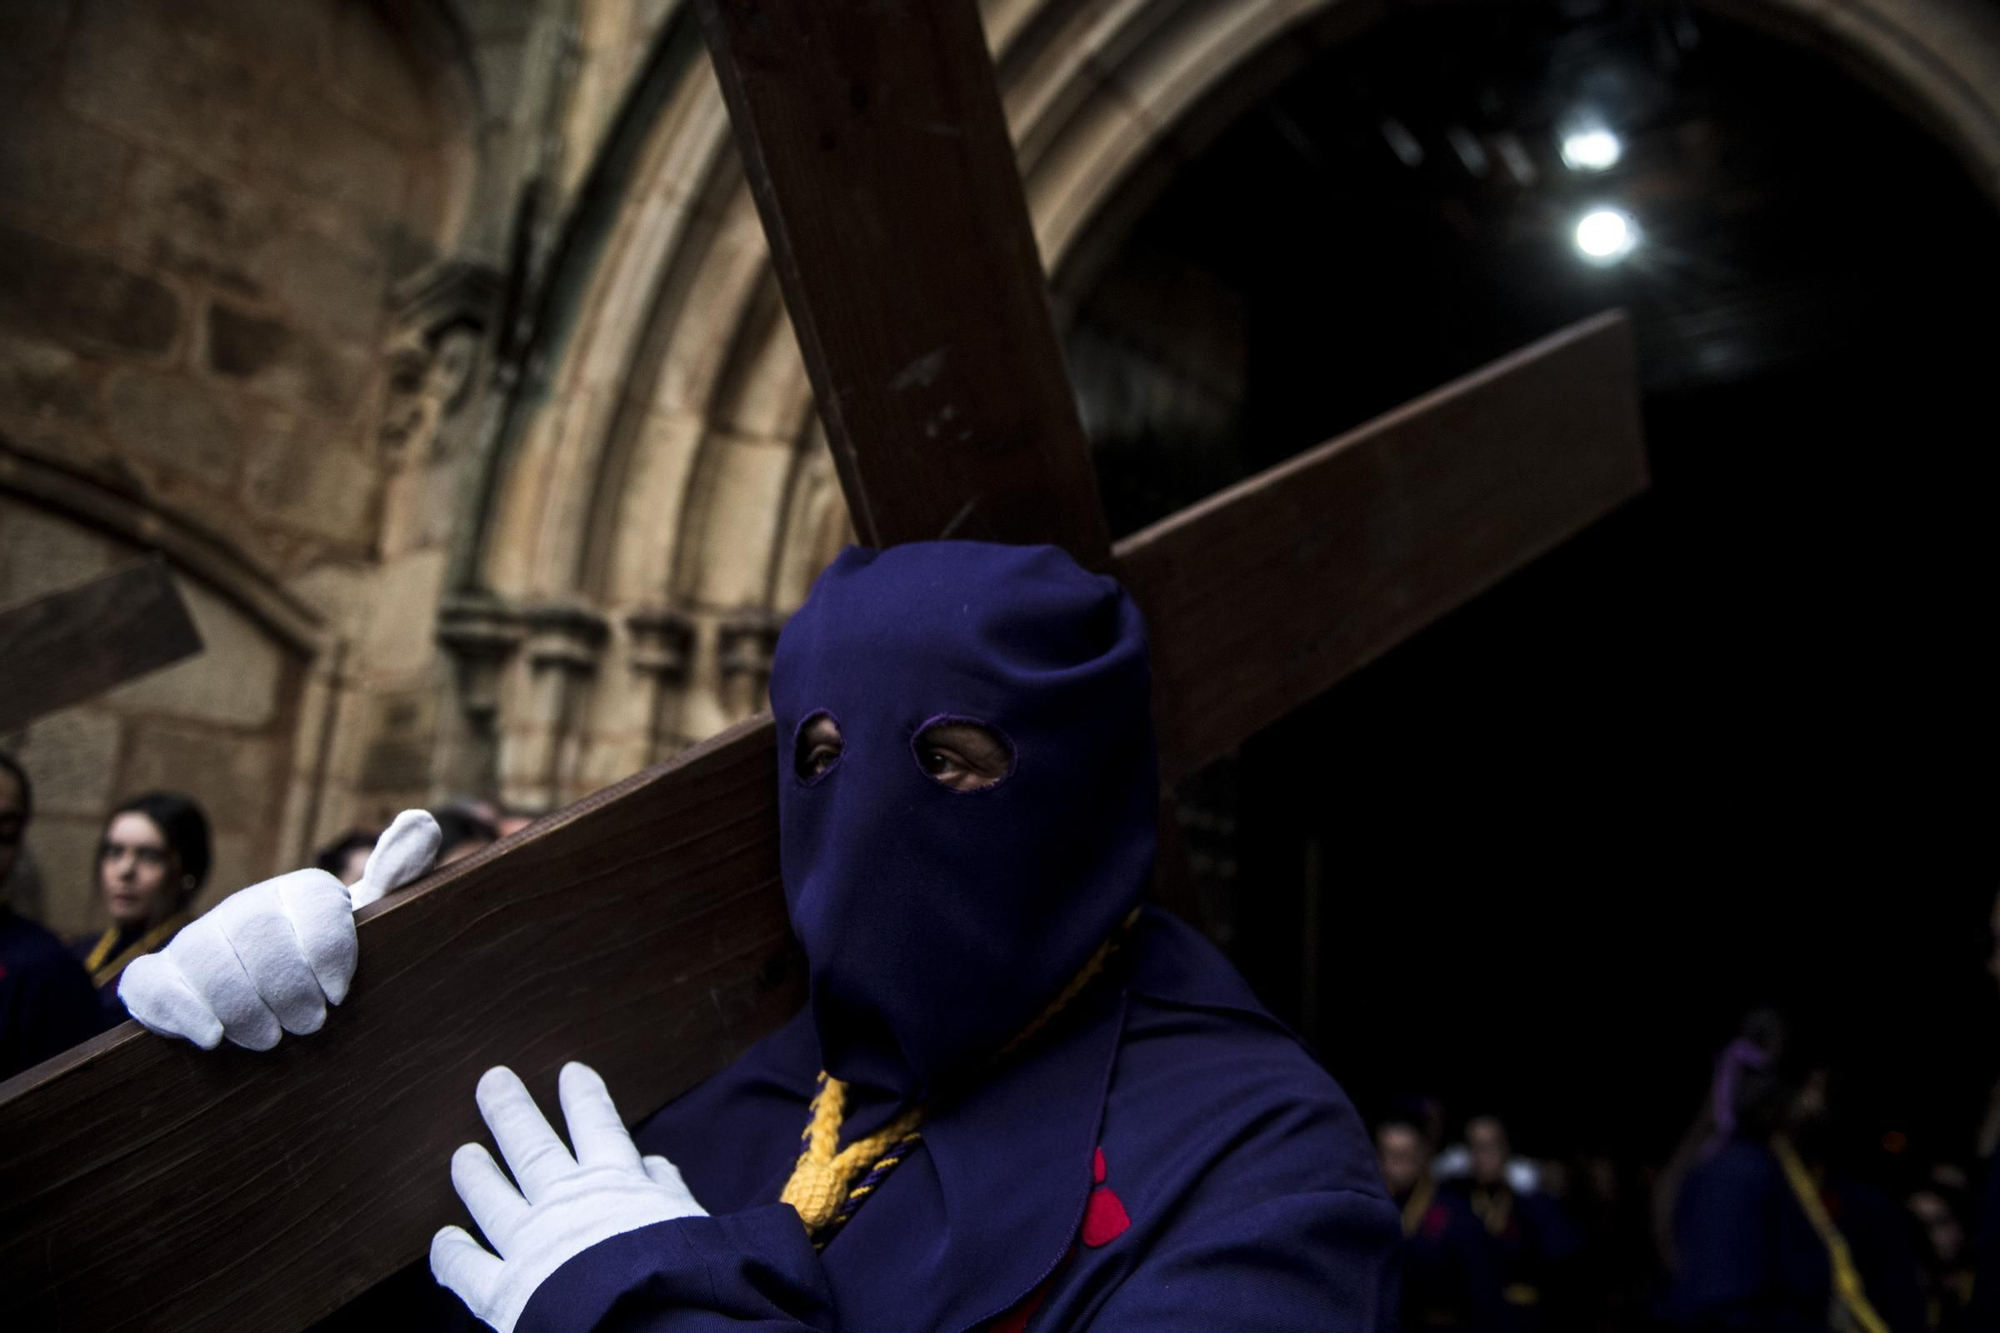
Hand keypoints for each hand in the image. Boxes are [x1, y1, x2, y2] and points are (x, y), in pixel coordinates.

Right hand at [118, 810, 439, 1048]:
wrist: (274, 1000)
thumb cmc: (330, 961)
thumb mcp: (368, 925)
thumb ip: (395, 878)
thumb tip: (420, 821)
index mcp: (298, 893)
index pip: (310, 900)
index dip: (325, 946)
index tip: (340, 993)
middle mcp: (244, 909)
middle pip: (255, 929)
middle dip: (284, 982)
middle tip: (310, 1024)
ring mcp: (197, 940)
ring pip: (204, 957)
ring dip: (240, 1003)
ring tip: (270, 1039)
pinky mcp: (159, 975)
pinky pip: (150, 981)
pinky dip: (179, 1008)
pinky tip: (211, 1037)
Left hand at [431, 1064, 707, 1332]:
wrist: (645, 1319)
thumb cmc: (679, 1273)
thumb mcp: (688, 1221)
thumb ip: (668, 1191)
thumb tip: (656, 1164)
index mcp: (614, 1182)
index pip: (597, 1126)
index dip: (584, 1097)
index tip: (571, 1071)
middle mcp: (564, 1202)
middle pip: (531, 1147)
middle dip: (511, 1111)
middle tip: (493, 1080)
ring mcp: (528, 1244)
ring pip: (492, 1198)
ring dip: (476, 1174)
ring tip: (462, 1153)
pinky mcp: (504, 1292)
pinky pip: (467, 1269)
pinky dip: (451, 1255)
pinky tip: (442, 1241)